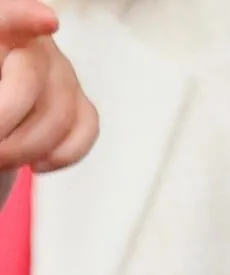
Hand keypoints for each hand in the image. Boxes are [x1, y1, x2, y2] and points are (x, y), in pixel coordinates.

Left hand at [0, 0, 97, 171]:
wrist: (4, 106)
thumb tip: (2, 120)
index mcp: (3, 31)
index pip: (10, 17)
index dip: (25, 17)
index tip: (47, 20)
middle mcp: (35, 47)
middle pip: (29, 80)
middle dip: (4, 119)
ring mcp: (65, 76)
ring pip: (59, 116)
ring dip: (25, 149)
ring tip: (2, 159)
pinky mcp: (83, 106)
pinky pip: (84, 133)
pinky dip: (60, 156)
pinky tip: (35, 164)